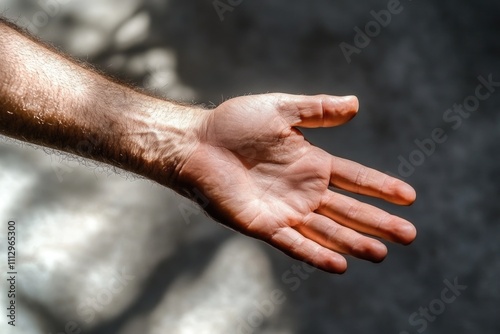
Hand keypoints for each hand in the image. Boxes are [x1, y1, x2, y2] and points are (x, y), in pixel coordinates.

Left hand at [177, 94, 415, 273]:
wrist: (197, 142)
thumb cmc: (234, 124)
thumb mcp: (281, 110)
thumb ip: (317, 110)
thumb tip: (356, 104)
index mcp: (311, 164)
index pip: (355, 179)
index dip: (381, 188)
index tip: (409, 197)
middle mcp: (303, 191)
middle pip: (348, 210)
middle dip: (378, 223)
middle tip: (408, 235)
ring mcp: (285, 210)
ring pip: (327, 231)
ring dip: (354, 243)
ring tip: (381, 253)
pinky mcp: (262, 225)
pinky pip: (294, 243)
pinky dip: (316, 254)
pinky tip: (340, 264)